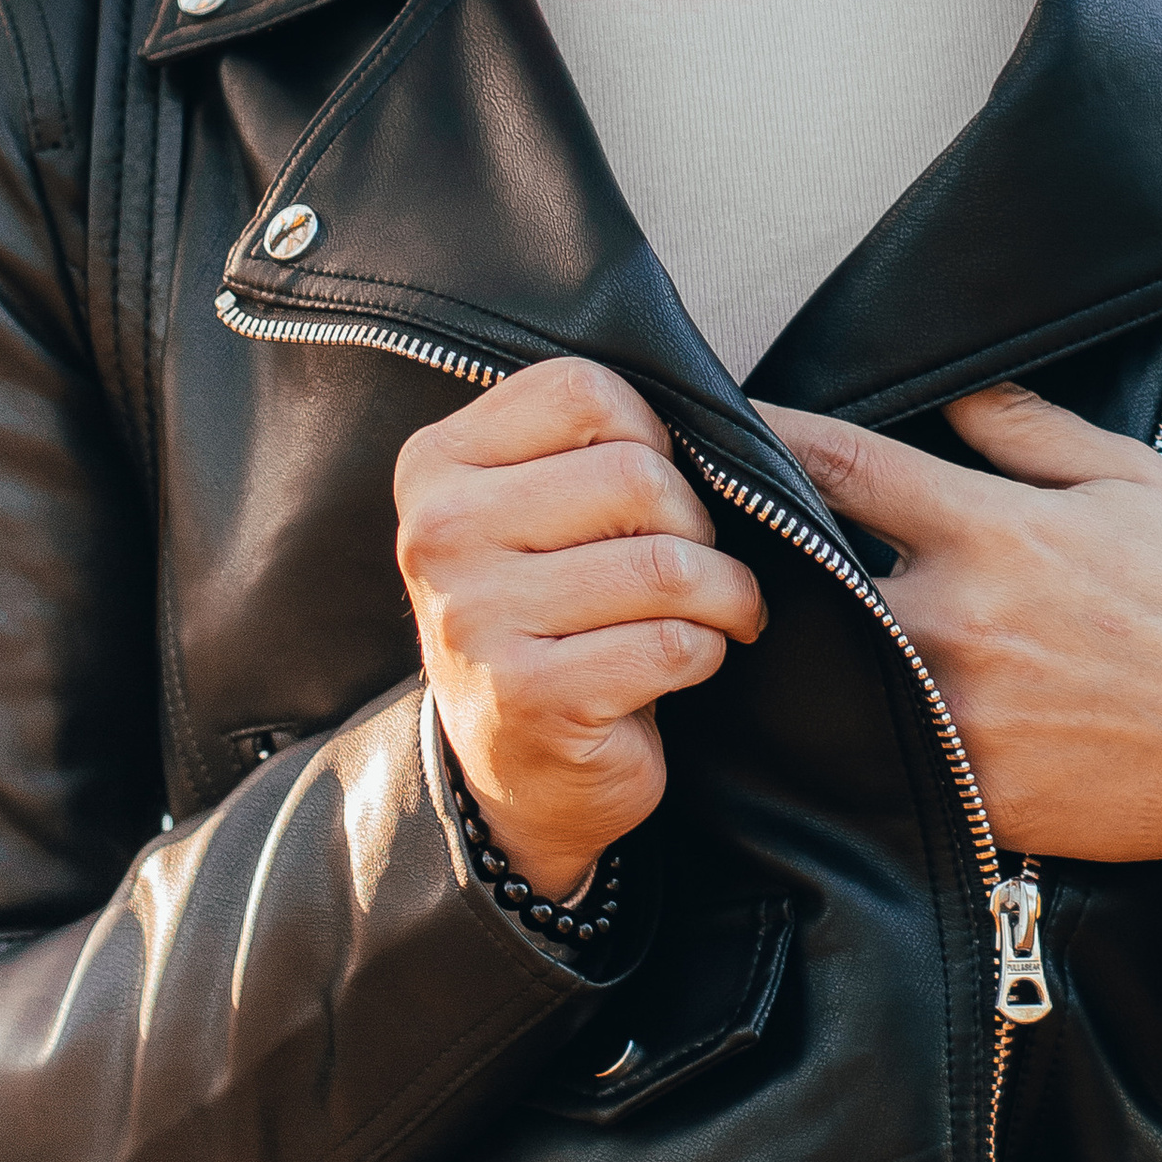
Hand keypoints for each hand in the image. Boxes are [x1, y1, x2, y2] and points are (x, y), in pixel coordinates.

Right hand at [397, 357, 766, 901]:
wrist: (513, 771)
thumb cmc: (549, 611)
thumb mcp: (537, 507)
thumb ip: (590, 445)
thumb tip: (724, 415)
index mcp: (438, 463)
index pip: (581, 390)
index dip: (649, 431)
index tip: (658, 480)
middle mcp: (440, 532)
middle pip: (635, 474)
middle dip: (698, 520)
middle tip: (697, 557)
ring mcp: (476, 617)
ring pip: (664, 564)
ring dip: (723, 590)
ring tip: (720, 607)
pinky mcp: (528, 697)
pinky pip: (672, 644)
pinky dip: (710, 649)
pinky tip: (690, 659)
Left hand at [757, 384, 1161, 871]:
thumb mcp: (1131, 479)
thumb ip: (1025, 430)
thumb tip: (953, 388)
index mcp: (993, 529)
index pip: (840, 465)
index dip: (768, 435)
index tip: (719, 422)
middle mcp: (960, 619)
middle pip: (816, 571)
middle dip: (774, 547)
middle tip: (726, 528)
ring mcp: (960, 714)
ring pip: (841, 664)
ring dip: (814, 638)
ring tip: (782, 618)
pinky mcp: (974, 793)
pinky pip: (887, 749)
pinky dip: (863, 721)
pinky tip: (846, 707)